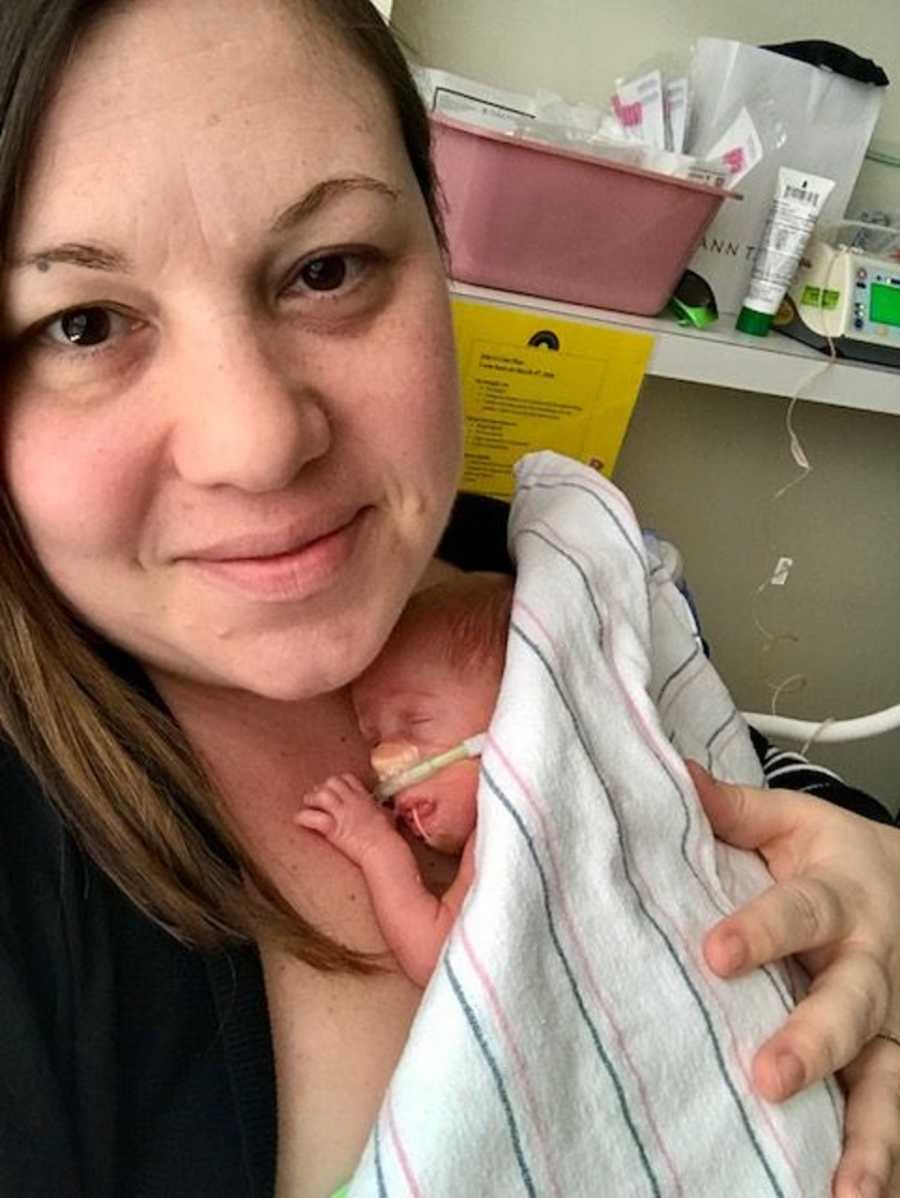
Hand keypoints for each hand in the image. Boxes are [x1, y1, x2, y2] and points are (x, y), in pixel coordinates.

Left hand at [296, 773, 396, 865]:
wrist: (384, 849)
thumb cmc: (388, 836)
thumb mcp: (387, 815)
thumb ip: (380, 809)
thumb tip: (382, 810)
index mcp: (364, 797)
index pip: (347, 778)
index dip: (337, 781)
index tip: (332, 788)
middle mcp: (352, 801)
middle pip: (332, 782)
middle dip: (322, 787)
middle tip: (317, 796)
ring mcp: (342, 814)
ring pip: (321, 795)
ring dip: (311, 798)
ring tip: (308, 804)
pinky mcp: (334, 828)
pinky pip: (314, 818)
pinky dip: (303, 817)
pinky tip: (298, 819)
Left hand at [688, 762, 899, 1197]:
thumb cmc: (835, 858)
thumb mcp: (793, 823)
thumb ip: (733, 808)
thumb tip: (669, 773)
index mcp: (838, 897)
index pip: (797, 913)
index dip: (758, 932)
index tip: (714, 954)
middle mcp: (871, 966)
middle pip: (848, 1006)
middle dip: (813, 1043)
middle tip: (769, 1076)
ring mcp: (890, 1024)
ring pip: (886, 1081)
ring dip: (867, 1136)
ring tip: (843, 1191)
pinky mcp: (895, 1063)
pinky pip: (892, 1115)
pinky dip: (880, 1161)